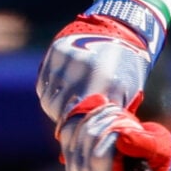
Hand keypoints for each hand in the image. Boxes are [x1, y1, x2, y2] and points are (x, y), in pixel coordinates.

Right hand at [36, 13, 155, 125]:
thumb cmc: (128, 68)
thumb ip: (108, 116)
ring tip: (69, 110)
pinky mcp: (56, 51)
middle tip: (74, 124)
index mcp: (106, 82)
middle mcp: (84, 68)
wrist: (121, 28)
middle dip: (66, 122)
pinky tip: (62, 94)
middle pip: (60, 112)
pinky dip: (49, 94)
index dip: (79, 130)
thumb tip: (91, 142)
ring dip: (56, 110)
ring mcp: (67, 58)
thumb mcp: (127, 93)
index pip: (81, 119)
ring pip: (48, 100)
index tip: (81, 136)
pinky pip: (42, 85)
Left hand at [58, 95, 170, 170]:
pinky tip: (103, 114)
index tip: (128, 125)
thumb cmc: (157, 156)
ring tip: (118, 116)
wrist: (148, 156)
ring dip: (97, 117)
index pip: (98, 160)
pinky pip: (68, 131)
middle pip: (85, 144)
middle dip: (106, 122)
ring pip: (75, 135)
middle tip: (126, 118)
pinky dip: (86, 117)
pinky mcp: (71, 159)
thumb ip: (145, 145)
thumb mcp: (160, 149)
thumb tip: (122, 138)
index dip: (109, 135)